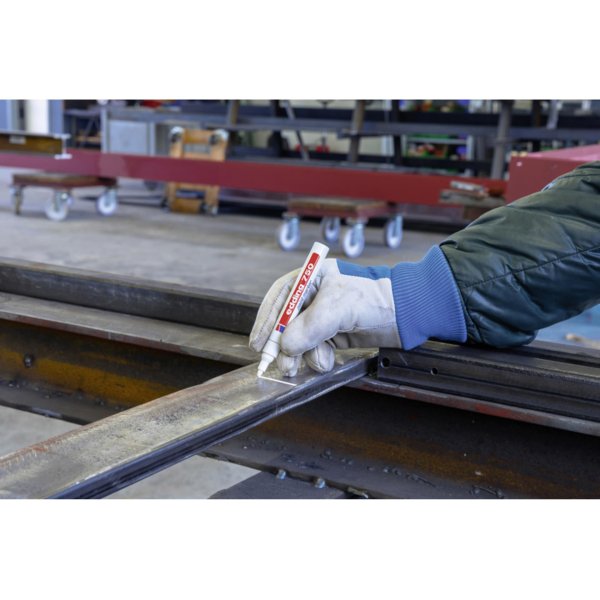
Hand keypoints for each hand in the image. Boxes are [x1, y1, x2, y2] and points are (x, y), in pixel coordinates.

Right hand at [249, 259, 401, 375]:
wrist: (408, 313)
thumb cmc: (377, 298)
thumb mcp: (339, 308)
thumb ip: (310, 327)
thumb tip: (286, 346)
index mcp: (313, 278)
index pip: (280, 297)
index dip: (267, 320)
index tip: (258, 342)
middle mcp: (315, 297)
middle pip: (287, 323)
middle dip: (285, 346)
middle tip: (284, 364)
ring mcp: (324, 318)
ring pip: (301, 341)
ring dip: (305, 355)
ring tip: (318, 361)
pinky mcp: (335, 335)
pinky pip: (316, 350)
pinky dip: (318, 358)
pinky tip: (328, 360)